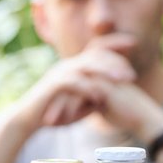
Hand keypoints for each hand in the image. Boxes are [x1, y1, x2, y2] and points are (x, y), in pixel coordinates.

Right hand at [13, 35, 137, 130]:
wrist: (28, 120)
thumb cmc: (55, 112)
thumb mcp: (80, 103)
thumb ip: (95, 95)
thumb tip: (112, 94)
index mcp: (75, 66)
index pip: (97, 47)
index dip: (115, 43)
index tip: (135, 43)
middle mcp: (67, 65)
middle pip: (95, 55)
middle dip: (116, 62)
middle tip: (133, 75)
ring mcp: (59, 74)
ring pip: (85, 66)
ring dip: (106, 73)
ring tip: (122, 82)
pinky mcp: (52, 86)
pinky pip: (72, 83)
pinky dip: (87, 88)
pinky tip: (99, 97)